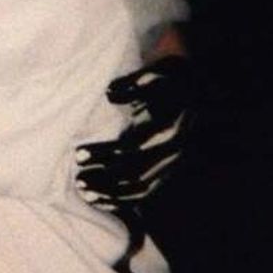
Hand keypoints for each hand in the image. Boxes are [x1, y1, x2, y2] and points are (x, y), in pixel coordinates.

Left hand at [75, 56, 192, 211]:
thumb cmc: (170, 76)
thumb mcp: (158, 71)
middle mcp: (175, 150)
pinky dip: (122, 200)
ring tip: (83, 192)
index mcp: (172, 127)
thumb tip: (110, 93)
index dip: (104, 153)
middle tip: (77, 179)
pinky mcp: (168, 170)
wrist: (195, 85)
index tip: (77, 155)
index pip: (133, 147)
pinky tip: (99, 201)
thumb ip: (135, 83)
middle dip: (104, 179)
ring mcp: (173, 163)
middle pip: (136, 172)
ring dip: (111, 193)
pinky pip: (145, 192)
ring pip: (141, 187)